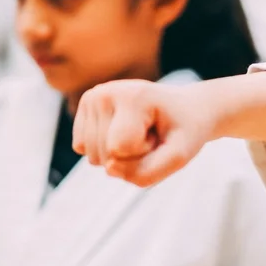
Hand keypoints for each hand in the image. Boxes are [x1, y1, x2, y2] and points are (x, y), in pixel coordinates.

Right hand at [73, 80, 215, 187]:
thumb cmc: (182, 131)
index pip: (120, 149)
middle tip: (151, 134)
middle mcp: (104, 93)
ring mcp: (91, 98)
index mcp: (131, 96)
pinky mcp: (83, 107)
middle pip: (106, 156)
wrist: (182, 109)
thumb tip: (108, 170)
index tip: (159, 132)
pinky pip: (84, 150)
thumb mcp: (179, 157)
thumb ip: (146, 172)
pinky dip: (106, 151)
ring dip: (120, 155)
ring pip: (94, 157)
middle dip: (133, 155)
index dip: (144, 152)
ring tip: (139, 132)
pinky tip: (124, 131)